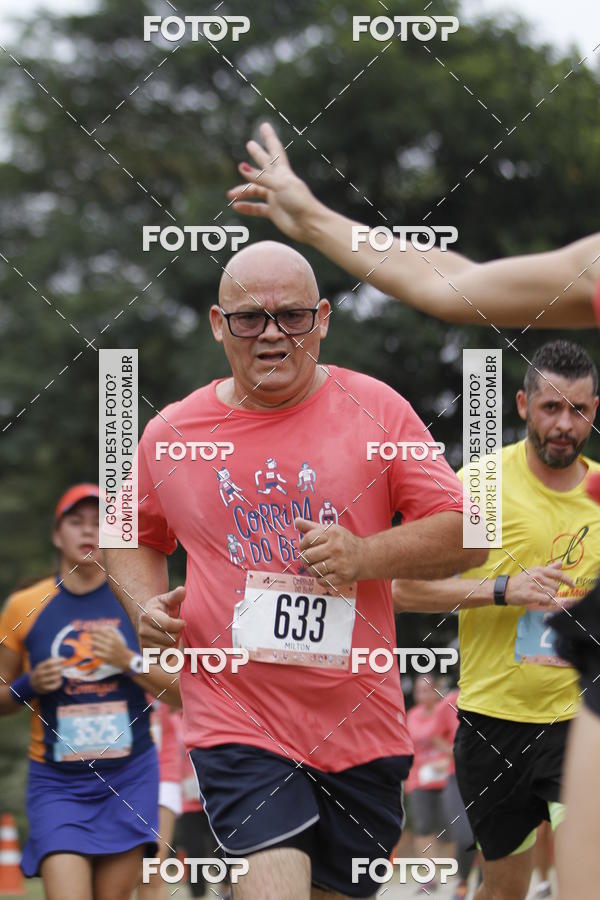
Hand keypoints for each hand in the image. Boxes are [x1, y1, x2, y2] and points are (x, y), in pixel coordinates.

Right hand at [29, 658, 63, 693]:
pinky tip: (60, 680)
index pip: (50, 663)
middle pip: (53, 670)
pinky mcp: (44, 689)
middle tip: (64, 667)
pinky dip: (59, 682)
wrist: (32, 683)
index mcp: (39, 667)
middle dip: (61, 668)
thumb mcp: (43, 665)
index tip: (64, 660)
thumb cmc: (41, 672)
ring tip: (61, 673)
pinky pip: (55, 685)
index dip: (58, 661)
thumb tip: (63, 659)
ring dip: (60, 675)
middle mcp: (40, 674)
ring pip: (55, 678)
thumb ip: (51, 661)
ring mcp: (41, 682)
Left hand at [91, 627, 130, 669]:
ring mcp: (108, 650)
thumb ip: (112, 631)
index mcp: (114, 637)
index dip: (95, 629)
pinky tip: (93, 650)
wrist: (126, 658)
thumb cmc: (120, 647)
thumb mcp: (118, 637)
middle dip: (92, 634)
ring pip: (96, 645)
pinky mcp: (106, 657)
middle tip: (88, 634)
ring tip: (87, 641)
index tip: (91, 628)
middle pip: (98, 637)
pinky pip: (97, 653)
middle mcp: (111, 643)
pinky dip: (94, 651)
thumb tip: (104, 627)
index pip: (102, 631)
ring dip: (91, 642)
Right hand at [137, 585, 185, 650]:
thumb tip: (182, 590)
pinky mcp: (147, 655)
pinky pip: (165, 658)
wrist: (147, 621)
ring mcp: (143, 644)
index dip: (180, 624)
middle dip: (178, 633)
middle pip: (170, 638)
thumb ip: (175, 596)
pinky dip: (171, 652)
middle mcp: (143, 632)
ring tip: (170, 634)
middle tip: (176, 628)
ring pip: (169, 649)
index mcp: (147, 616)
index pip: (168, 625)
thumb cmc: (160, 609)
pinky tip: (167, 643)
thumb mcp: (166, 600)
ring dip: (175, 642)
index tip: (182, 621)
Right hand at [227, 122, 320, 242]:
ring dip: (243, 191)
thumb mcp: (279, 185)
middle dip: (257, 154)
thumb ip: (261, 177)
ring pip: (255, 190)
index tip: (264, 125)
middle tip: (250, 143)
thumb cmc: (299, 202)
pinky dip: (247, 207)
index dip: (269, 137)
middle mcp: (278, 182)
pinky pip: (257, 207)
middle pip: (264, 164)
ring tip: (230, 194)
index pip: (274, 150)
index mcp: (282, 172)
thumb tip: (241, 167)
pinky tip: (237, 206)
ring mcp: (275, 197)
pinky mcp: (274, 211)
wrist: (309, 225)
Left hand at [295, 517, 363, 586]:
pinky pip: (322, 581)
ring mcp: (339, 563)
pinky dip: (320, 579)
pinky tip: (325, 573)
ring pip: (313, 570)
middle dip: (305, 559)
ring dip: (312, 570)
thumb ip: (312, 527)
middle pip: (308, 556)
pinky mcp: (342, 576)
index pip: (307, 539)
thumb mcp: (330, 530)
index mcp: (332, 533)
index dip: (302, 545)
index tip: (305, 547)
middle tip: (309, 559)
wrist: (366, 556)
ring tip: (317, 566)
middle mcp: (336, 547)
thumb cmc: (344, 542)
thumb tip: (296, 521)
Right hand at [505, 561, 575, 609]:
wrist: (506, 589)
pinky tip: (539, 601)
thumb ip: (549, 568)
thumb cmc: (521, 581)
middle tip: (543, 593)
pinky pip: (546, 600)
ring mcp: (534, 585)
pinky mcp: (531, 595)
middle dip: (552, 592)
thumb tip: (561, 563)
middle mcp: (537, 576)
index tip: (573, 585)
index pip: (558, 574)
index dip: (568, 580)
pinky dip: (545, 602)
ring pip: (552, 594)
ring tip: (539, 597)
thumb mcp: (534, 571)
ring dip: (548, 598)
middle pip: (556, 587)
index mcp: (539, 569)